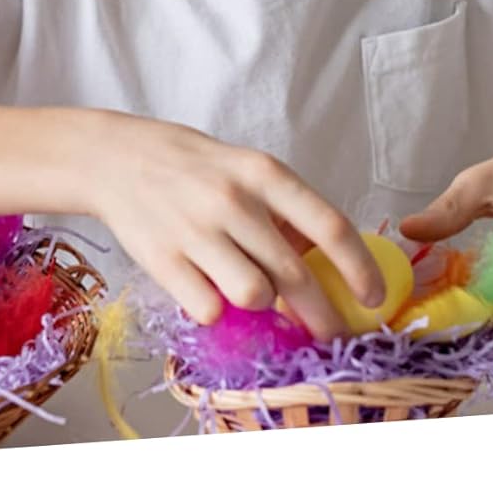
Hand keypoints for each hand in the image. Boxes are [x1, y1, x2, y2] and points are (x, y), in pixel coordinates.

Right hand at [83, 113, 384, 340]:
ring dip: (261, 304)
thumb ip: (282, 212)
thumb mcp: (245, 169)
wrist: (116, 158)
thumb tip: (326, 268)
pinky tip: (208, 289)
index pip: (328, 225)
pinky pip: (210, 310)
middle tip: (333, 334)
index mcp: (262, 172)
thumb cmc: (193, 166)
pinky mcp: (164, 261)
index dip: (359, 267)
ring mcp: (197, 232)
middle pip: (296, 275)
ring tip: (249, 289)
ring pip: (255, 296)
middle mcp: (234, 201)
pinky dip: (216, 310)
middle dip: (323, 316)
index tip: (375, 297)